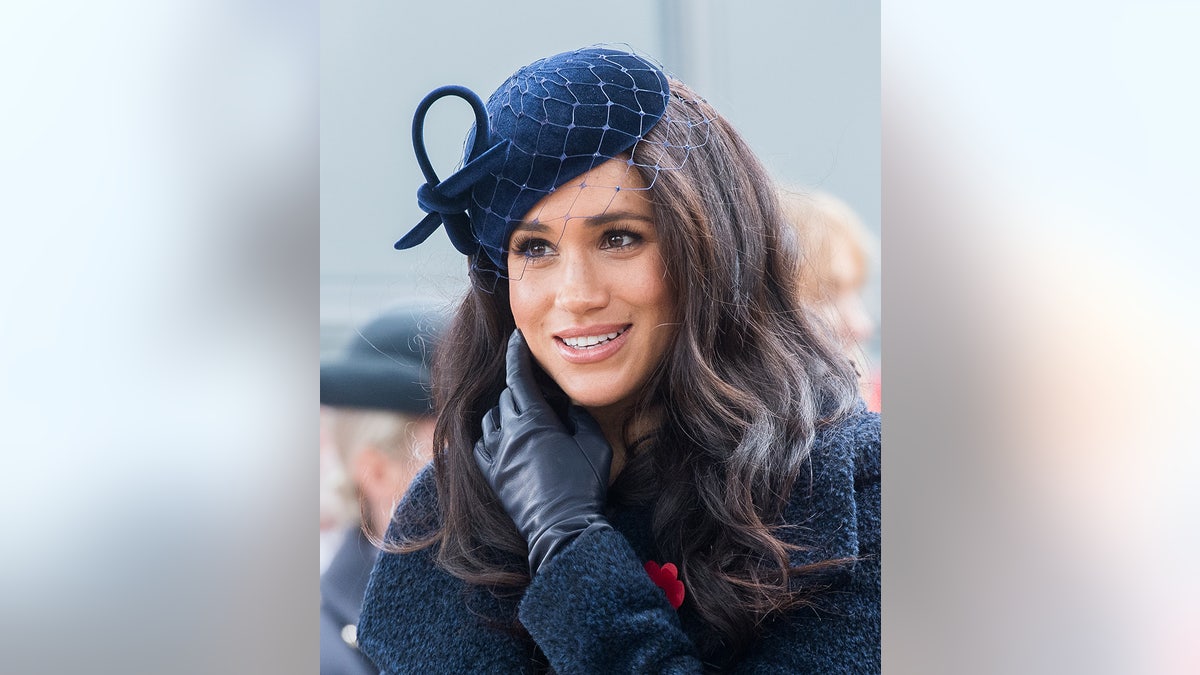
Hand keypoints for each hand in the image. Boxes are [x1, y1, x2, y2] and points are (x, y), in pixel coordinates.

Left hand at [474, 330, 612, 573]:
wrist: (563, 528)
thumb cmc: (584, 486)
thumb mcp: (595, 445)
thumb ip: (580, 418)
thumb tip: (570, 404)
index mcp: (535, 421)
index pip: (519, 376)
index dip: (517, 355)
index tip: (516, 339)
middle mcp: (510, 433)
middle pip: (506, 396)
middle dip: (518, 385)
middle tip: (533, 385)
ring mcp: (498, 455)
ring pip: (491, 419)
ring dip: (503, 410)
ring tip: (519, 413)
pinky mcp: (493, 476)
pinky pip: (480, 446)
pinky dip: (488, 435)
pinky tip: (499, 437)